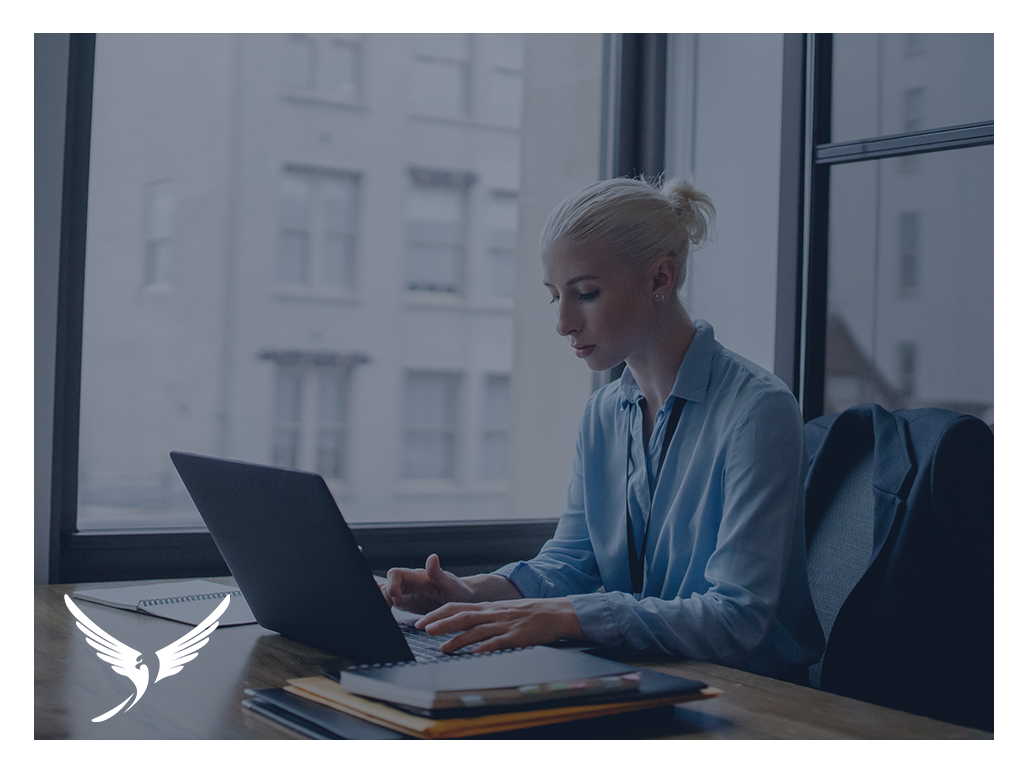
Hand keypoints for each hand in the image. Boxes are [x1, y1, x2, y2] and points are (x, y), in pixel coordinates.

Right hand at [381, 554, 474, 614]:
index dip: (392, 586)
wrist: (462, 600)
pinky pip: (389, 602)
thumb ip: (438, 573)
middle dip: (383, 597)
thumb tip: (432, 557)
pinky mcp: (405, 603)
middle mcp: (408, 583)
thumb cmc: (458, 591)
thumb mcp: (450, 585)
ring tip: (385, 616)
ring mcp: (405, 593)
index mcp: (417, 577)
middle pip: (385, 585)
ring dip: (382, 603)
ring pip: (385, 594)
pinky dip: (384, 607)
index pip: (395, 574)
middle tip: (388, 611)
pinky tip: (384, 615)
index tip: (398, 601)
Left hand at [415, 597, 584, 653]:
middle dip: (441, 624)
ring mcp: (504, 625)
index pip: (457, 608)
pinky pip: (499, 641)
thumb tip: (463, 625)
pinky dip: (486, 647)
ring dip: (458, 639)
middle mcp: (493, 614)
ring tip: (443, 648)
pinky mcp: (516, 636)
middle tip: (423, 630)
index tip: (421, 621)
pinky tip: (475, 652)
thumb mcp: (503, 610)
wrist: (555, 613)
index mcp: (488, 607)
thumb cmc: (529, 613)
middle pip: (462, 617)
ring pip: (477, 631)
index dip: (438, 614)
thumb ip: (484, 617)